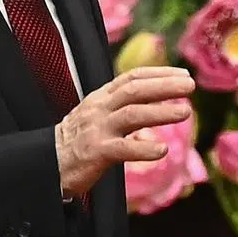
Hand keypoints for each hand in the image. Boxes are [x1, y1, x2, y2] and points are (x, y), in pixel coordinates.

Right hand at [54, 66, 194, 197]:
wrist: (47, 164)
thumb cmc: (79, 140)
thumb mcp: (99, 115)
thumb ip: (123, 106)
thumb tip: (156, 99)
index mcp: (102, 98)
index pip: (132, 78)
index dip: (159, 73)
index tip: (183, 73)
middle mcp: (100, 109)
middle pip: (135, 90)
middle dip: (164, 85)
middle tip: (190, 84)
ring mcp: (97, 130)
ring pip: (131, 114)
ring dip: (160, 111)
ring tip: (185, 111)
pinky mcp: (95, 153)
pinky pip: (122, 149)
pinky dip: (143, 149)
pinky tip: (163, 150)